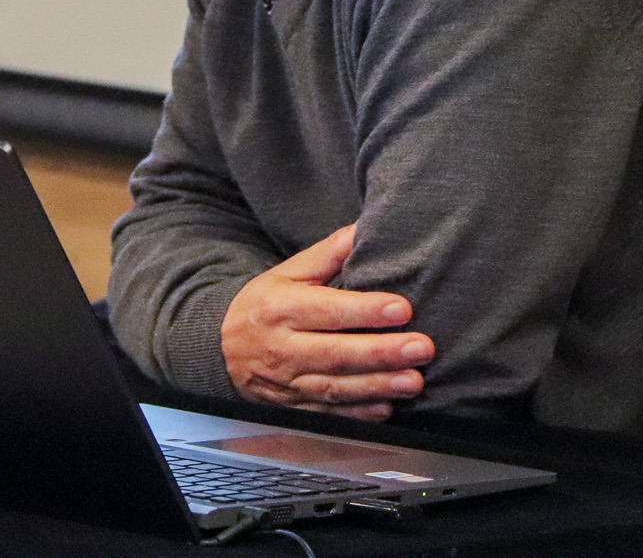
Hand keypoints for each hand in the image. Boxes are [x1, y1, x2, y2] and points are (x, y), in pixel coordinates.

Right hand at [219, 224, 433, 420]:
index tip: (403, 308)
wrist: (220, 349)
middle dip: (382, 352)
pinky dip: (358, 414)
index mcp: (281, 308)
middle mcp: (282, 348)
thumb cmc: (264, 304)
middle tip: (422, 348)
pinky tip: (387, 407)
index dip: (366, 310)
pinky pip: (328, 414)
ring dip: (378, 386)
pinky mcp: (292, 408)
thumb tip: (365, 228)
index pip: (328, 310)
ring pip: (336, 388)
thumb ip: (328, 254)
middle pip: (336, 353)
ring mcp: (286, 383)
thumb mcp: (288, 272)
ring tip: (414, 381)